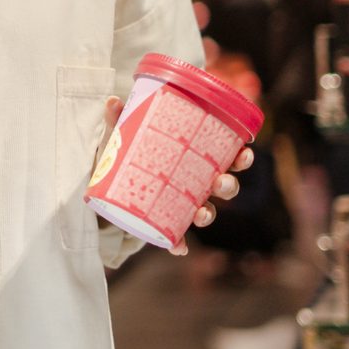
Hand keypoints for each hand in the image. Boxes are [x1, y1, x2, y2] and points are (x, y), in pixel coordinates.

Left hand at [101, 96, 252, 257]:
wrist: (104, 182)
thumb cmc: (124, 153)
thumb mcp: (121, 135)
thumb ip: (119, 119)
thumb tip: (114, 101)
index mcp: (195, 158)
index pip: (226, 157)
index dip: (241, 158)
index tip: (245, 152)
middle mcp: (194, 183)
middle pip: (223, 187)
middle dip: (228, 185)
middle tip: (220, 181)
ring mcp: (182, 204)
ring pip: (206, 211)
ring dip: (208, 214)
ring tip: (201, 213)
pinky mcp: (164, 221)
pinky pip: (176, 236)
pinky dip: (178, 243)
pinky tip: (178, 247)